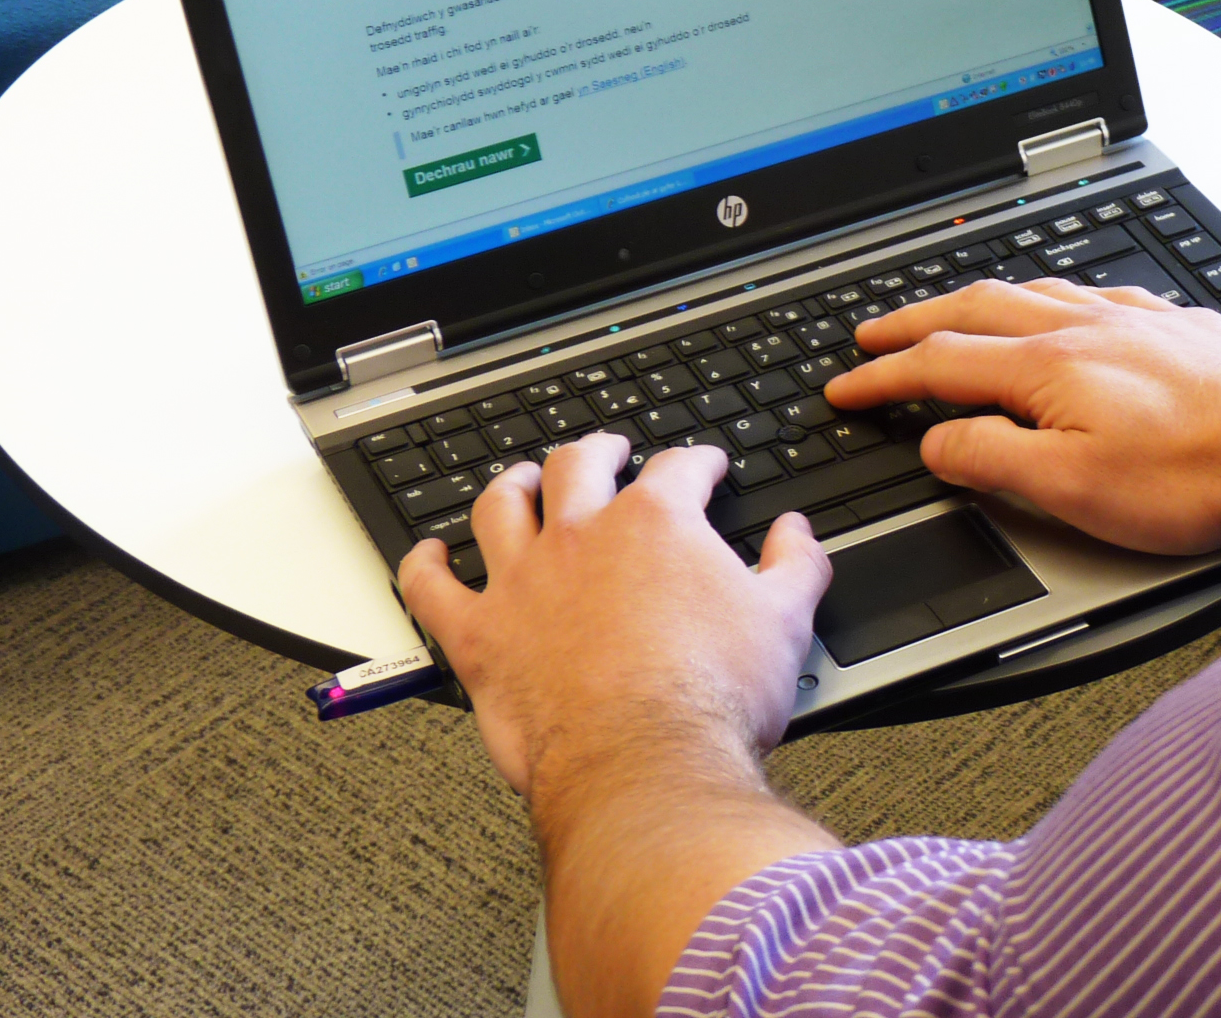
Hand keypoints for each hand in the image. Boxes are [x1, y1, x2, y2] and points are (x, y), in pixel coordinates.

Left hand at [396, 433, 830, 797]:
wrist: (649, 768)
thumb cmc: (712, 702)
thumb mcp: (785, 622)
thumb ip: (795, 565)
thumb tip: (797, 535)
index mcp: (657, 523)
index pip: (677, 468)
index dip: (696, 462)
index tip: (703, 467)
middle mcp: (581, 537)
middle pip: (580, 466)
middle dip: (599, 452)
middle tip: (610, 452)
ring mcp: (523, 583)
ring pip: (501, 506)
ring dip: (512, 485)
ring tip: (520, 480)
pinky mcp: (480, 638)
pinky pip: (432, 589)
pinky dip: (423, 567)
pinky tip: (427, 556)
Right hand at [823, 277, 1220, 553]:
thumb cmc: (1194, 477)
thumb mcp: (1070, 490)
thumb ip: (991, 461)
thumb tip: (937, 442)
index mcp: (1047, 367)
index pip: (940, 363)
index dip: (883, 378)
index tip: (847, 388)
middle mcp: (1084, 327)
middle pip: (976, 309)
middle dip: (914, 321)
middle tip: (873, 334)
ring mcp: (1132, 320)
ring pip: (1035, 292)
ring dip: (979, 303)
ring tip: (954, 314)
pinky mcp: (1175, 326)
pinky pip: (1096, 294)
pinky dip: (1054, 299)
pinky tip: (1067, 310)